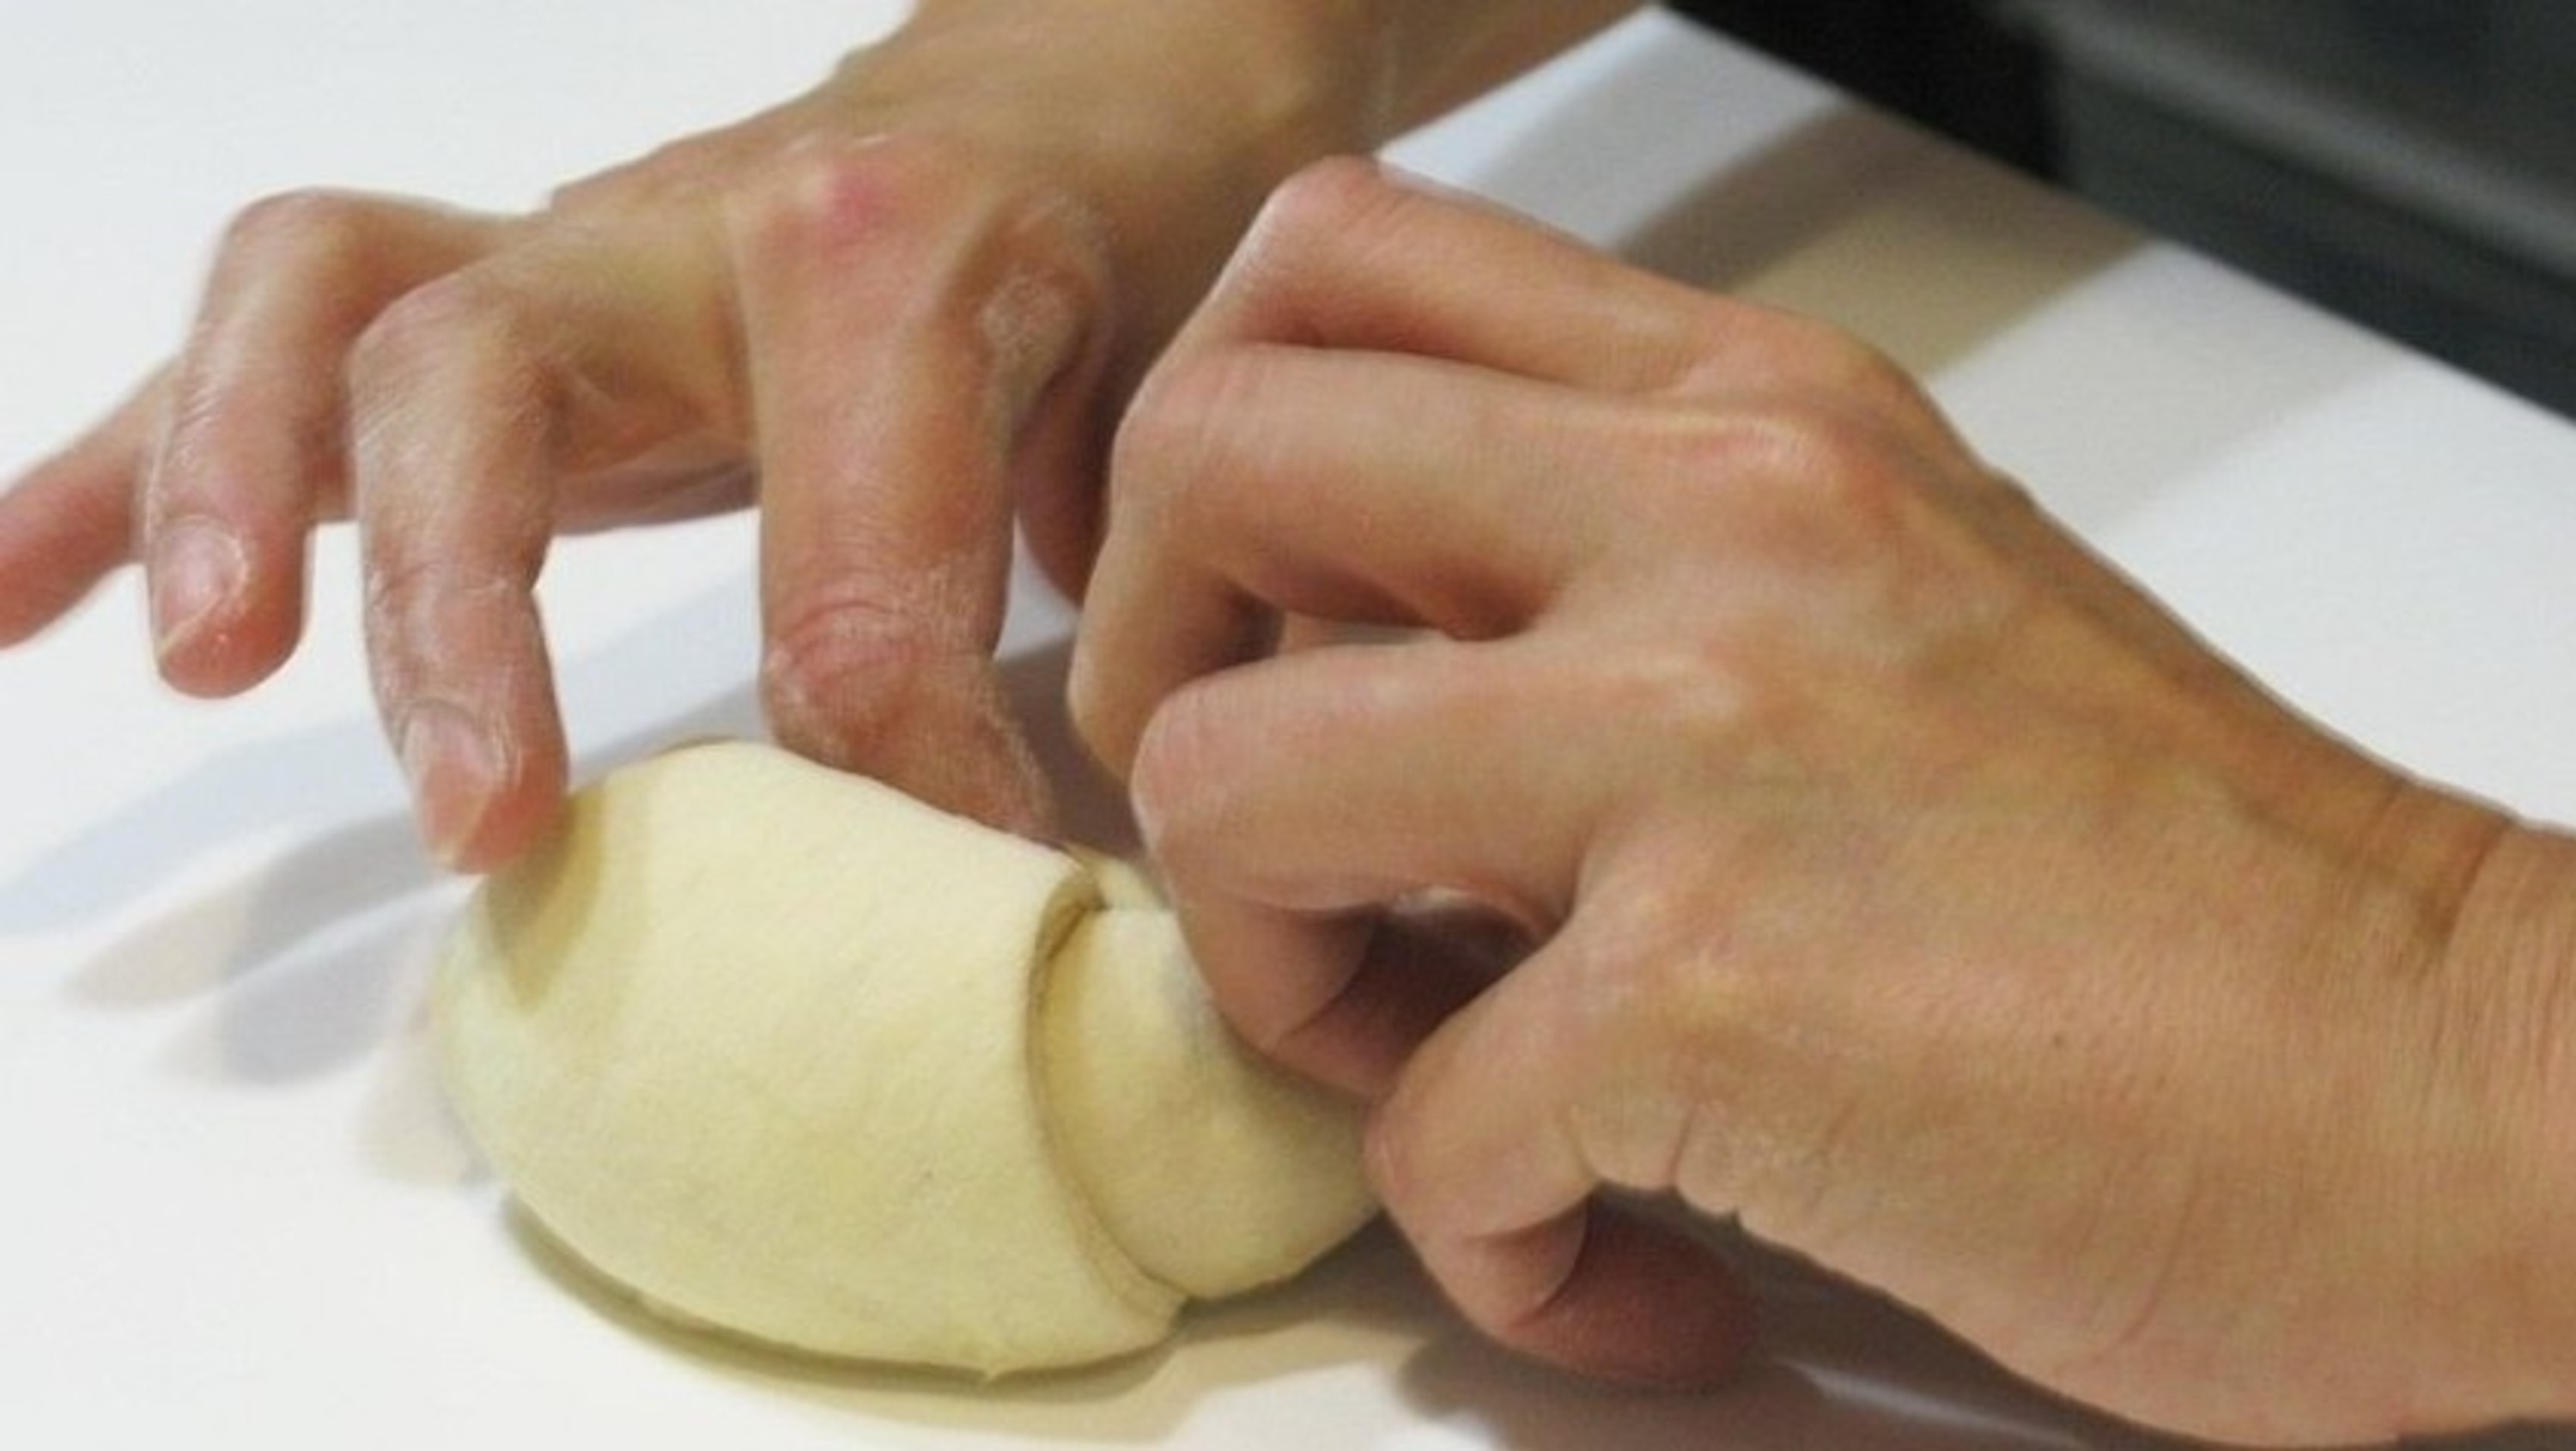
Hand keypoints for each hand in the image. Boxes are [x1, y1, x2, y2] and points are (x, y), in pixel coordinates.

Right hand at [0, 0, 1367, 868]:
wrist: (1079, 82)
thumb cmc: (1128, 244)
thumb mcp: (1155, 413)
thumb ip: (1082, 611)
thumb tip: (1017, 851)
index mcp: (895, 265)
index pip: (848, 578)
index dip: (901, 771)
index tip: (956, 879)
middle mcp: (695, 228)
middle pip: (485, 380)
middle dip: (462, 619)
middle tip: (481, 826)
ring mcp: (571, 244)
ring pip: (331, 310)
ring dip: (223, 484)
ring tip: (192, 666)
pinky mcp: (495, 277)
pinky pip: (271, 336)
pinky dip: (127, 458)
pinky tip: (15, 585)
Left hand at [1073, 160, 2575, 1444]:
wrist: (2467, 1086)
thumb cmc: (2193, 880)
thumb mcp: (1896, 595)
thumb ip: (1633, 570)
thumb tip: (1374, 670)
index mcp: (1754, 411)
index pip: (1332, 265)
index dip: (1214, 465)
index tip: (1269, 634)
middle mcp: (1720, 520)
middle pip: (1204, 459)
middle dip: (1154, 683)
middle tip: (1277, 849)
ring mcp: (1708, 746)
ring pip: (1221, 786)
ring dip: (1274, 976)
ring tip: (1436, 1068)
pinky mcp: (1718, 998)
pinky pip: (1423, 1136)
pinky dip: (1488, 1243)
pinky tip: (1622, 1260)